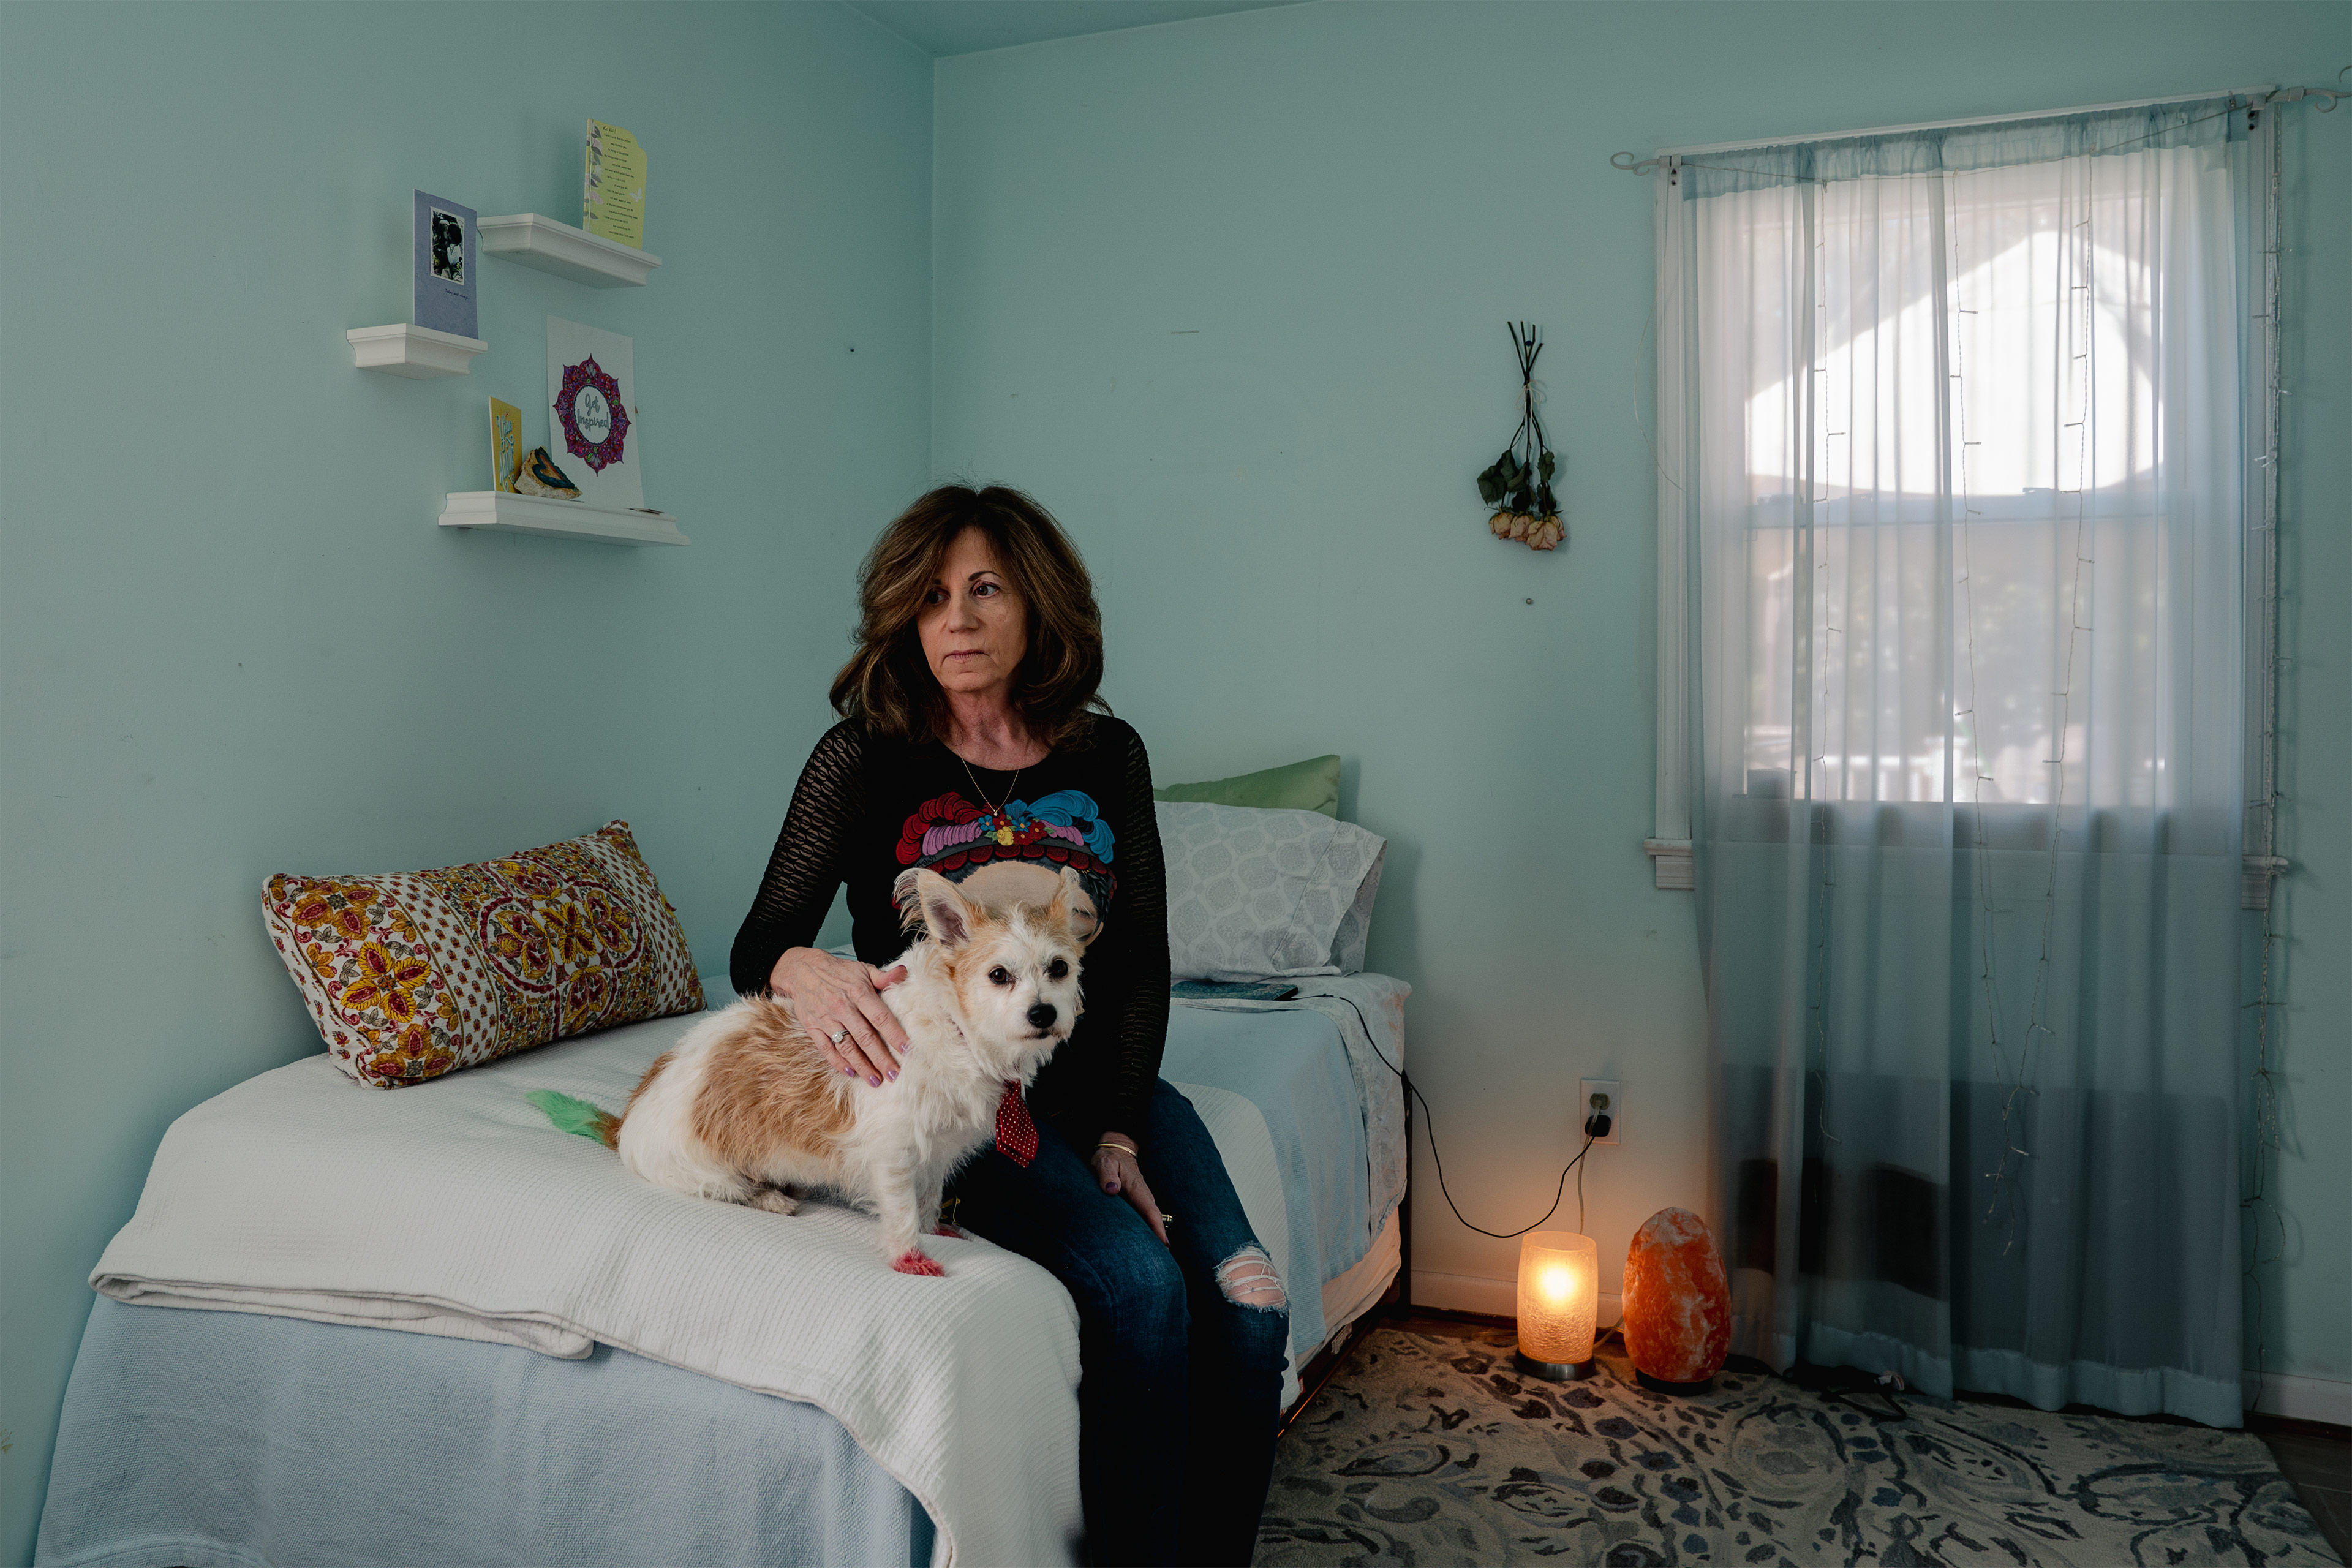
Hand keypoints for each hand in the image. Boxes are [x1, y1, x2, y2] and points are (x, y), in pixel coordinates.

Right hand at [768, 947, 908, 1085]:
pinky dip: (837, 1062)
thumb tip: (904, 973)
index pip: (880, 1017)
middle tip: (894, 1074)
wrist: (802, 970)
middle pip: (865, 1038)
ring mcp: (826, 1018)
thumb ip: (884, 976)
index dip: (894, 1034)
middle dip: (881, 1058)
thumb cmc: (839, 971)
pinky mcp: (812, 1027)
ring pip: (847, 1047)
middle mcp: (842, 1007)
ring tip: (875, 1080)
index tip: (906, 1050)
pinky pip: (826, 1048)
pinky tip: (850, 1073)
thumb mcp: (863, 969)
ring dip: (862, 1066)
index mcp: (858, 992)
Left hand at [1090, 1130, 1165, 1245]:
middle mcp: (1143, 1194)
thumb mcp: (1104, 1163)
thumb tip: (1112, 1189)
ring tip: (1159, 1256)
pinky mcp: (1137, 1201)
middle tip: (1164, 1259)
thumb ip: (1107, 1175)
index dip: (1157, 1228)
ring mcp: (1141, 1198)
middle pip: (1155, 1219)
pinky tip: (1148, 1242)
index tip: (1164, 1243)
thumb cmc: (1108, 1158)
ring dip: (1156, 1235)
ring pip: (1151, 1219)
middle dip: (1160, 1237)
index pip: (1150, 1210)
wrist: (1115, 1149)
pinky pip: (1146, 1216)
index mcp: (1137, 1187)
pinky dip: (1149, 1228)